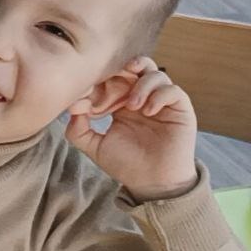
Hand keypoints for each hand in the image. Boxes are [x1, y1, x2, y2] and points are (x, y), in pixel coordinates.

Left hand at [66, 56, 198, 200]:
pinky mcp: (179, 110)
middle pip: (136, 68)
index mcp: (121, 104)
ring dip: (142, 84)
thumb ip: (78, 130)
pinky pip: (173, 90)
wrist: (152, 183)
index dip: (102, 79)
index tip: (89, 89)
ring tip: (132, 105)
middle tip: (114, 75)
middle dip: (124, 67)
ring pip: (155, 74)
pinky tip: (149, 111)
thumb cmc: (126, 165)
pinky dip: (160, 94)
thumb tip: (71, 108)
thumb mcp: (95, 147)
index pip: (113, 79)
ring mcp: (161, 103)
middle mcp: (142, 99)